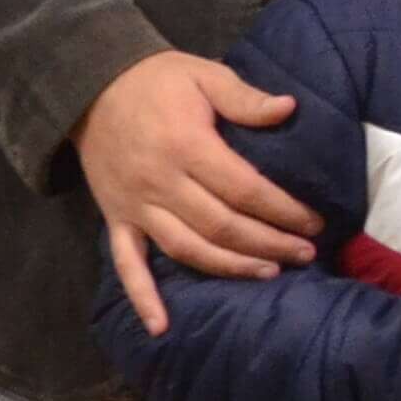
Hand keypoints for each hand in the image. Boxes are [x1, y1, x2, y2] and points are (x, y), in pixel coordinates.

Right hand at [81, 47, 314, 333]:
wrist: (87, 87)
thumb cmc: (155, 80)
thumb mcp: (204, 74)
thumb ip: (245, 98)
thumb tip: (289, 109)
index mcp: (186, 146)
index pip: (244, 190)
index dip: (281, 210)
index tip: (313, 222)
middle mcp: (160, 183)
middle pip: (221, 226)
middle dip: (268, 244)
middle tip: (305, 254)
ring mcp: (135, 206)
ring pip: (186, 249)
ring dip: (228, 268)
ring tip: (269, 274)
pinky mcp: (116, 218)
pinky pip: (126, 264)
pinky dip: (142, 297)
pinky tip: (161, 326)